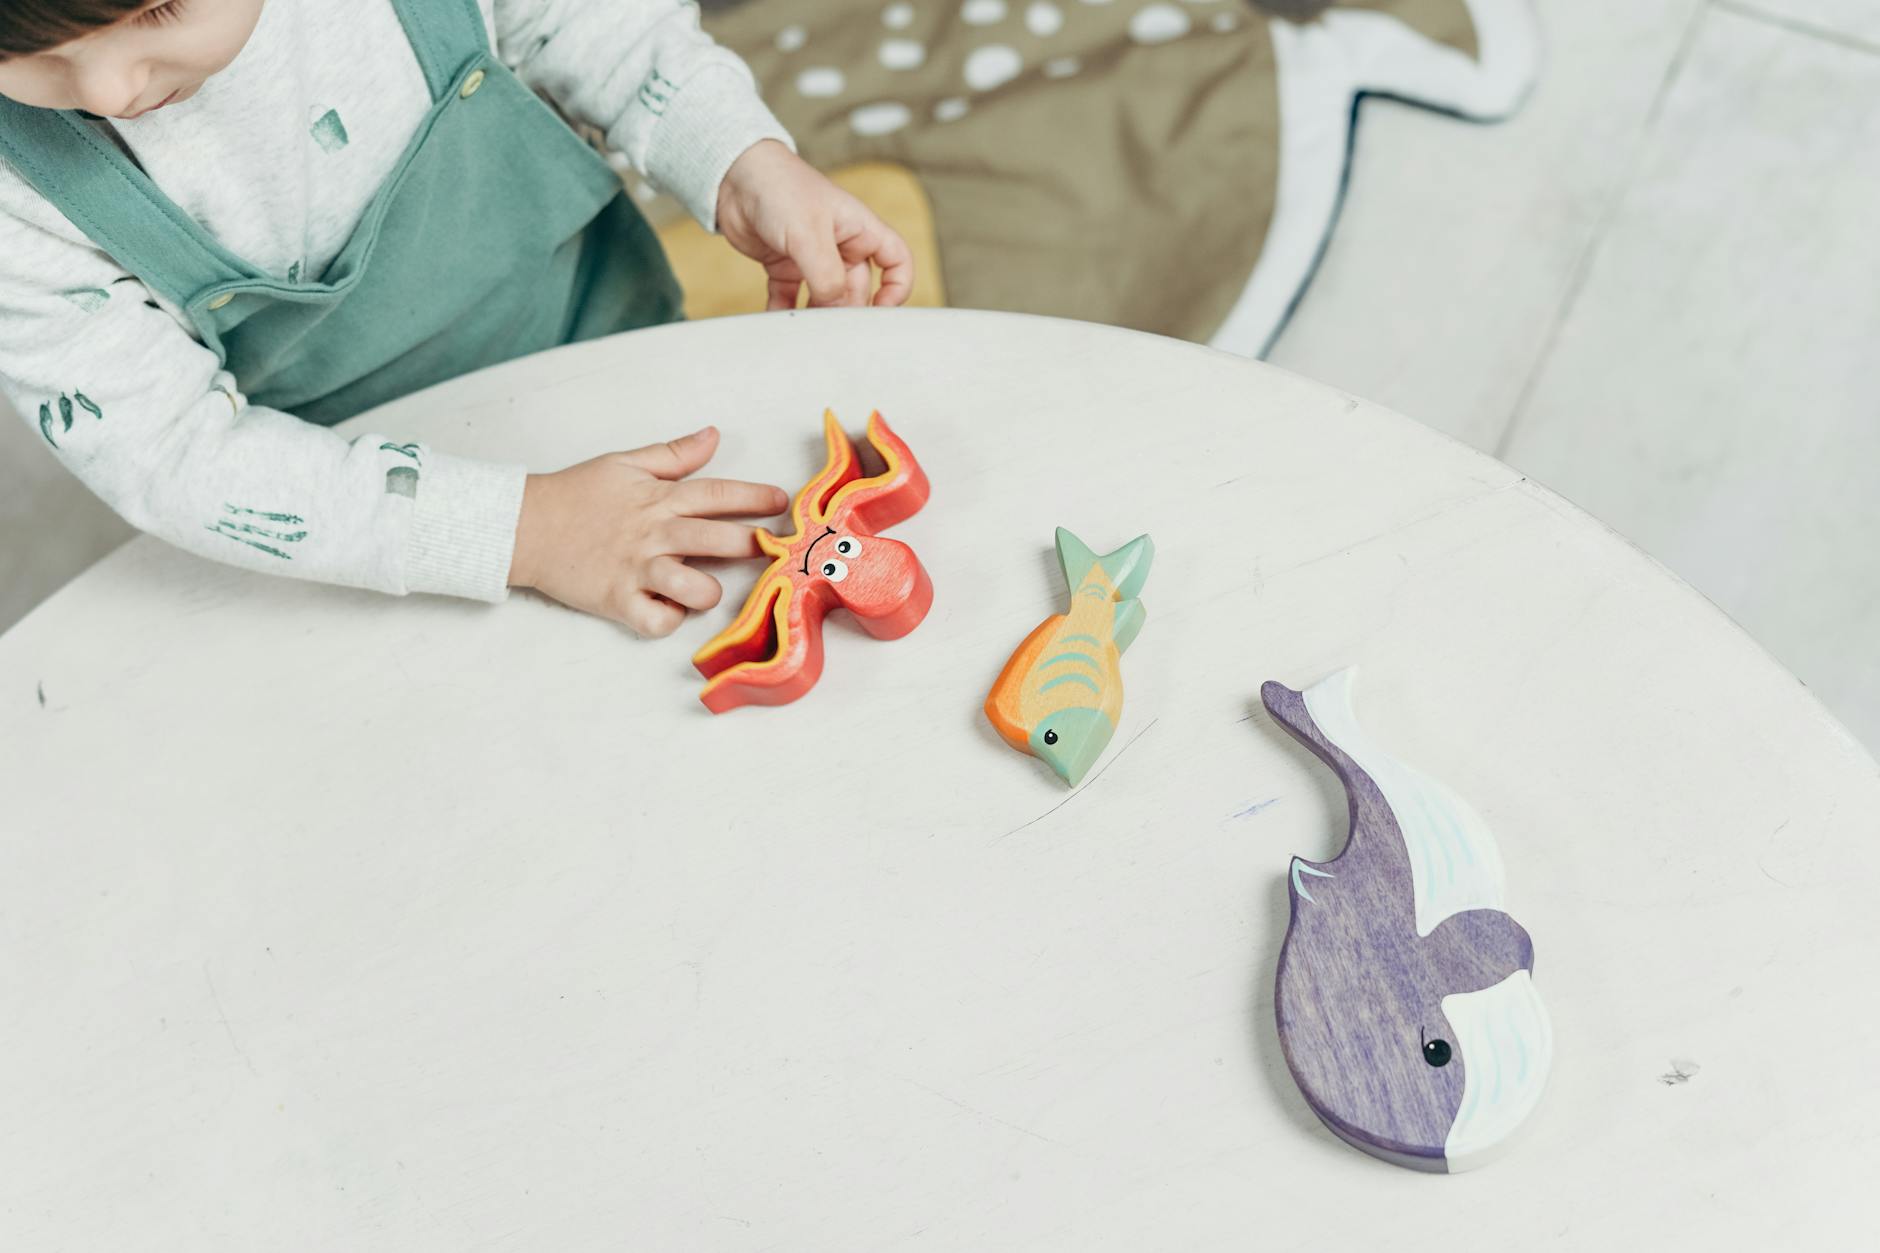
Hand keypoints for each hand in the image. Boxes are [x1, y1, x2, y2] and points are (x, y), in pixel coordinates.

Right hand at [508, 427, 787, 637]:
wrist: (523, 526)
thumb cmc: (575, 494)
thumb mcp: (625, 463)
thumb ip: (673, 454)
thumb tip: (713, 435)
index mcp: (658, 498)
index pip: (719, 495)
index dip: (756, 499)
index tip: (782, 503)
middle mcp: (654, 534)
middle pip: (720, 541)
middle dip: (753, 546)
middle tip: (769, 551)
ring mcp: (637, 570)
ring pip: (697, 590)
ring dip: (710, 592)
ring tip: (706, 589)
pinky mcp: (617, 601)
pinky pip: (658, 621)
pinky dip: (668, 620)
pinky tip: (667, 609)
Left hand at [715, 139, 914, 310]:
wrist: (733, 176)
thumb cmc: (780, 188)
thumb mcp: (809, 233)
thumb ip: (826, 275)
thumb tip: (834, 309)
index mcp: (860, 228)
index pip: (897, 260)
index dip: (897, 287)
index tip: (882, 310)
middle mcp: (841, 244)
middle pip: (858, 288)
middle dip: (846, 309)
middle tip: (831, 329)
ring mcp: (812, 256)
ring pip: (825, 297)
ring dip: (817, 315)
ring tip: (804, 330)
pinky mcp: (785, 264)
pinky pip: (790, 296)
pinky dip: (785, 310)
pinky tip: (777, 321)